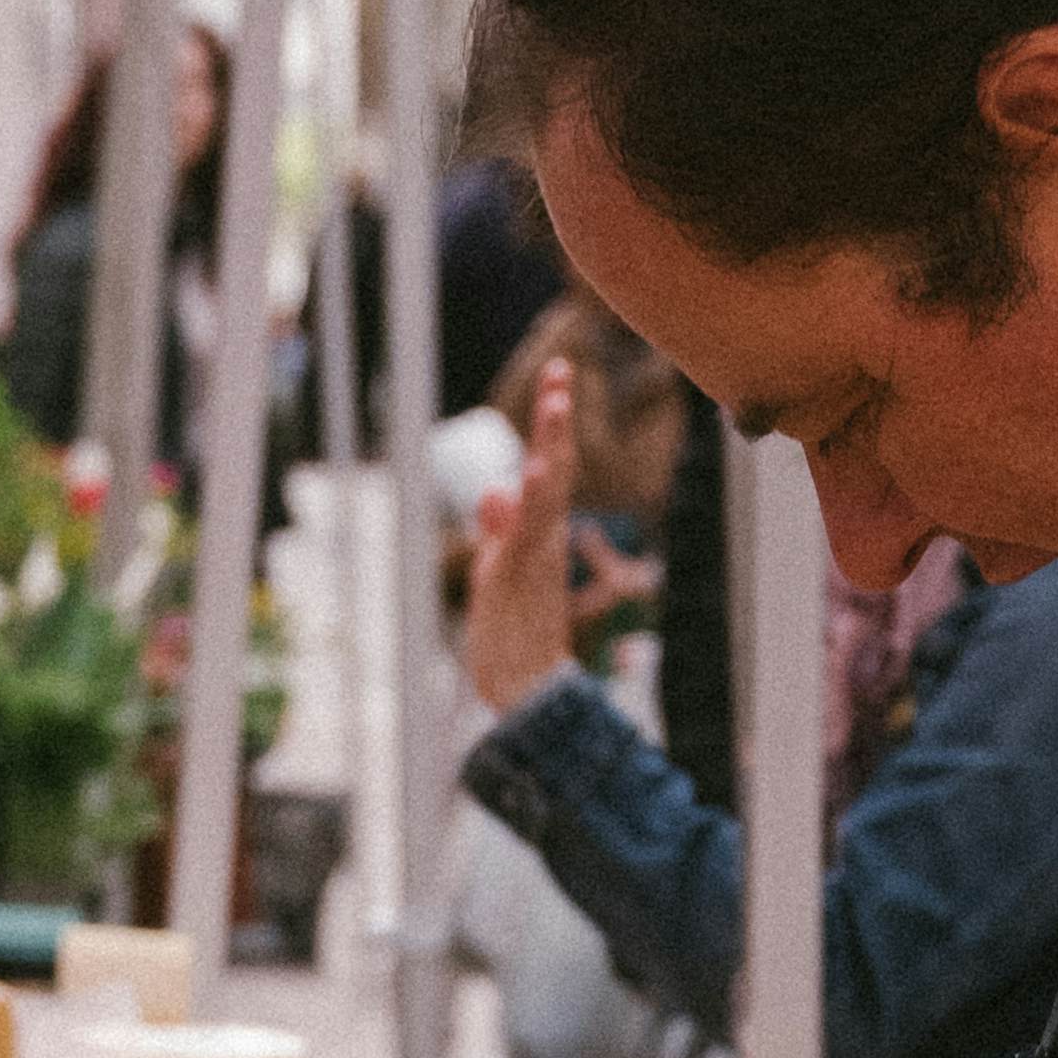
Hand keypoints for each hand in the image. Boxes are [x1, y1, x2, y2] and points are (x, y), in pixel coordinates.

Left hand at [458, 343, 600, 717]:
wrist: (528, 689)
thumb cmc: (515, 633)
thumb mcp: (499, 570)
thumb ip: (499, 531)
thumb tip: (495, 489)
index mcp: (541, 532)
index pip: (551, 467)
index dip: (552, 425)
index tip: (557, 378)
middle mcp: (546, 537)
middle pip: (557, 466)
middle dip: (556, 419)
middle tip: (561, 369)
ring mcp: (536, 555)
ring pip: (550, 491)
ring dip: (551, 445)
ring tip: (554, 402)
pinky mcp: (521, 577)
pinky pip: (530, 532)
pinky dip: (534, 501)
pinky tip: (535, 472)